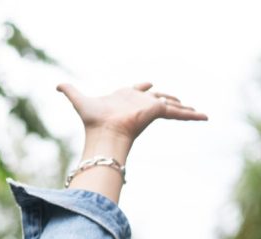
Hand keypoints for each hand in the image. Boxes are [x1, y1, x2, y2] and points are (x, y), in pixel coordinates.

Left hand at [57, 82, 206, 142]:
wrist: (104, 134)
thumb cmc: (93, 121)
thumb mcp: (79, 101)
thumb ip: (70, 91)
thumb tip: (56, 85)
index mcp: (126, 98)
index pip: (139, 90)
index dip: (143, 86)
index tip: (149, 83)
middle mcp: (140, 103)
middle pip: (159, 98)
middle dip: (169, 98)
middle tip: (179, 100)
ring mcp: (150, 109)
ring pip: (173, 106)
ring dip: (185, 108)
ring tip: (199, 112)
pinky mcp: (158, 112)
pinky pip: (178, 113)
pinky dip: (192, 115)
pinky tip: (204, 117)